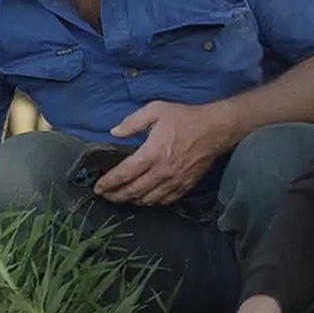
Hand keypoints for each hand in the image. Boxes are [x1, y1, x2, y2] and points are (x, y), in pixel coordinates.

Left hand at [95, 101, 233, 205]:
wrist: (216, 129)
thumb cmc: (186, 118)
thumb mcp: (157, 110)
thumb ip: (133, 122)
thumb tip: (114, 132)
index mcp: (152, 153)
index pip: (124, 174)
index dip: (108, 183)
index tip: (97, 187)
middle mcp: (161, 172)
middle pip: (132, 192)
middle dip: (115, 195)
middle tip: (105, 195)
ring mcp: (174, 182)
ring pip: (147, 200)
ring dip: (132, 200)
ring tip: (123, 196)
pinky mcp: (185, 186)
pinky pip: (164, 201)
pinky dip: (151, 202)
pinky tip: (146, 198)